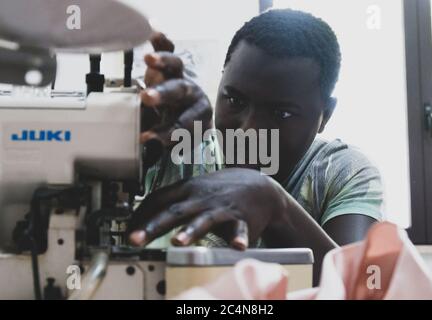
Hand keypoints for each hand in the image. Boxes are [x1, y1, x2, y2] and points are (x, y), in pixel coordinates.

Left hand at [128, 168, 287, 249]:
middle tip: (135, 239)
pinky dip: (239, 237)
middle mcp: (201, 198)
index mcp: (187, 190)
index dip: (140, 216)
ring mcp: (221, 208)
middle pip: (174, 212)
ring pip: (204, 220)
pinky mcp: (241, 219)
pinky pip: (240, 229)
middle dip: (153, 226)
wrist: (259, 187)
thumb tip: (144, 212)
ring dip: (190, 231)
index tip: (127, 231)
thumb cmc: (221, 190)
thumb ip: (172, 200)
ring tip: (178, 242)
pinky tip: (237, 246)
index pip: (157, 200)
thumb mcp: (195, 189)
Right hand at [140, 32, 211, 164]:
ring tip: (149, 60)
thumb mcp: (177, 141)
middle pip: (179, 92)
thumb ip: (165, 141)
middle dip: (163, 95)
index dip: (168, 131)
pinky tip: (153, 31)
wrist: (186, 114)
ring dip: (163, 62)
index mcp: (200, 114)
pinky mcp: (173, 66)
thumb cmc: (180, 129)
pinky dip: (162, 41)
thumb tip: (148, 144)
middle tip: (147, 97)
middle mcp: (193, 93)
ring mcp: (183, 76)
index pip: (185, 122)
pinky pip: (169, 50)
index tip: (149, 138)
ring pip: (175, 67)